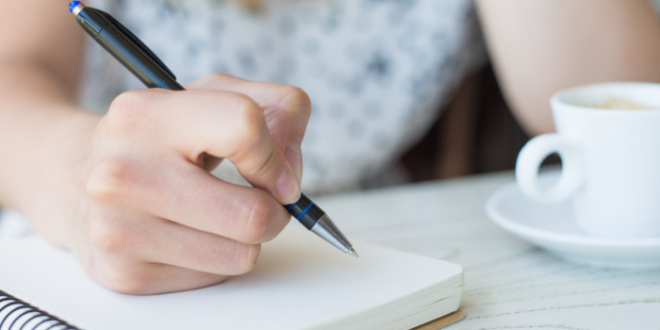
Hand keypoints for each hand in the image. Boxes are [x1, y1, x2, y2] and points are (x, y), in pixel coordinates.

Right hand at [32, 73, 310, 293]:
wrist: (71, 176)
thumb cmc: (154, 137)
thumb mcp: (209, 98)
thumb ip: (274, 107)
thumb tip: (293, 168)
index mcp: (146, 115)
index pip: (245, 127)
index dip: (276, 154)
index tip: (275, 170)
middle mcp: (122, 174)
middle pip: (253, 215)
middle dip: (274, 210)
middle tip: (257, 197)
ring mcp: (119, 230)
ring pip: (242, 255)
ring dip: (246, 237)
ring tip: (217, 213)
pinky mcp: (124, 274)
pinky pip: (215, 276)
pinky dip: (216, 257)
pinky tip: (188, 233)